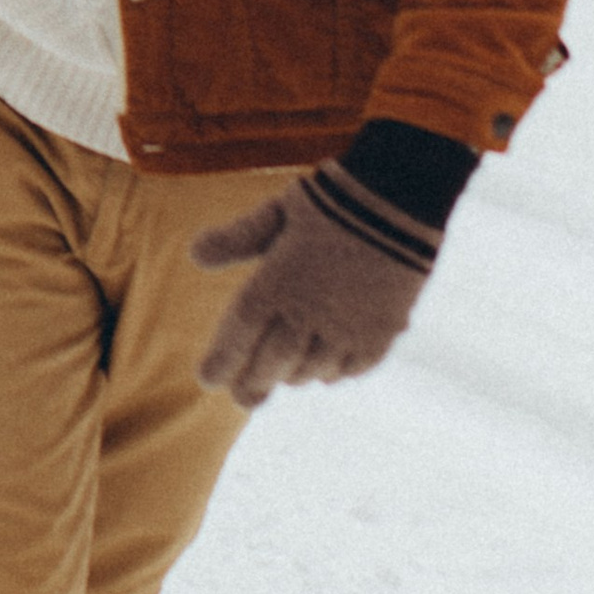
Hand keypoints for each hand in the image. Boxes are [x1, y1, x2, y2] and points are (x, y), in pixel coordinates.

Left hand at [194, 166, 440, 408]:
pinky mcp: (383, 330)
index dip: (222, 361)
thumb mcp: (277, 211)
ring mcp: (348, 325)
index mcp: (276, 283)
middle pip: (274, 361)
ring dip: (294, 376)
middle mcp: (309, 312)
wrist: (399, 197)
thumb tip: (194, 255)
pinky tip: (326, 373)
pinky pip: (355, 366)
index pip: (239, 335)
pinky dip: (336, 372)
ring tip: (283, 378)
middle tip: (242, 396)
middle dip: (255, 381)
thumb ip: (237, 237)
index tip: (207, 381)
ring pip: (313, 368)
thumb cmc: (330, 198)